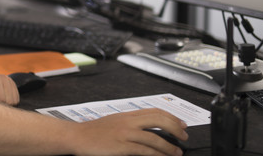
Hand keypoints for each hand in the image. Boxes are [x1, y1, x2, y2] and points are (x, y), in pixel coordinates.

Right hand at [69, 108, 187, 155]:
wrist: (77, 136)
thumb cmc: (94, 132)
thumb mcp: (114, 121)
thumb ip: (130, 123)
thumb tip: (147, 128)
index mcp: (128, 115)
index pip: (155, 111)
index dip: (172, 117)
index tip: (181, 124)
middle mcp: (128, 121)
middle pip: (159, 120)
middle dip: (175, 128)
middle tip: (184, 136)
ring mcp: (125, 133)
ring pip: (154, 137)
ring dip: (169, 146)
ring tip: (177, 152)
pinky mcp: (122, 146)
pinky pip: (144, 150)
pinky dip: (157, 154)